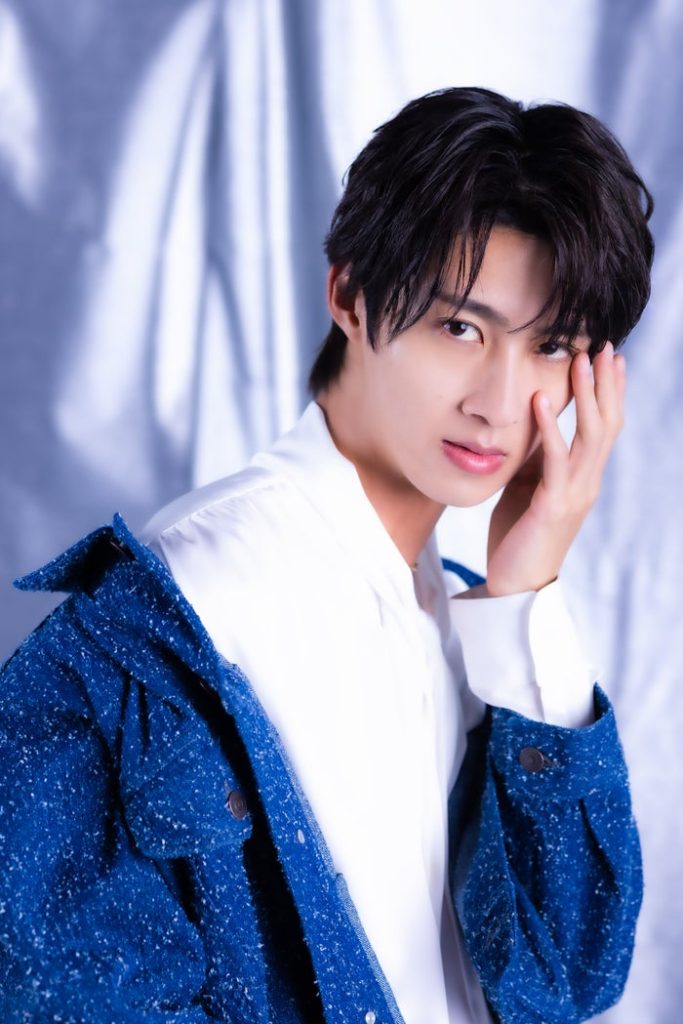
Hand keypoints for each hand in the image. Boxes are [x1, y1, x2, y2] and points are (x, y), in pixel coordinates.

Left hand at [484, 343, 624, 595]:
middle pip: (608, 423)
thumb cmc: (520, 533)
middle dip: (606, 383)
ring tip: (580, 360)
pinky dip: (550, 428)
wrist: (515, 582)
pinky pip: (555, 460)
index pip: (606, 426)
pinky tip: (541, 401)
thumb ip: (539, 457)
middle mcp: (588, 482)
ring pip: (591, 436)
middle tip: (603, 345)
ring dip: (587, 395)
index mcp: (584, 476)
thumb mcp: (529, 485)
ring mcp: (575, 493)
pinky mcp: (553, 505)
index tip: (608, 356)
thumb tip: (534, 423)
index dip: (610, 391)